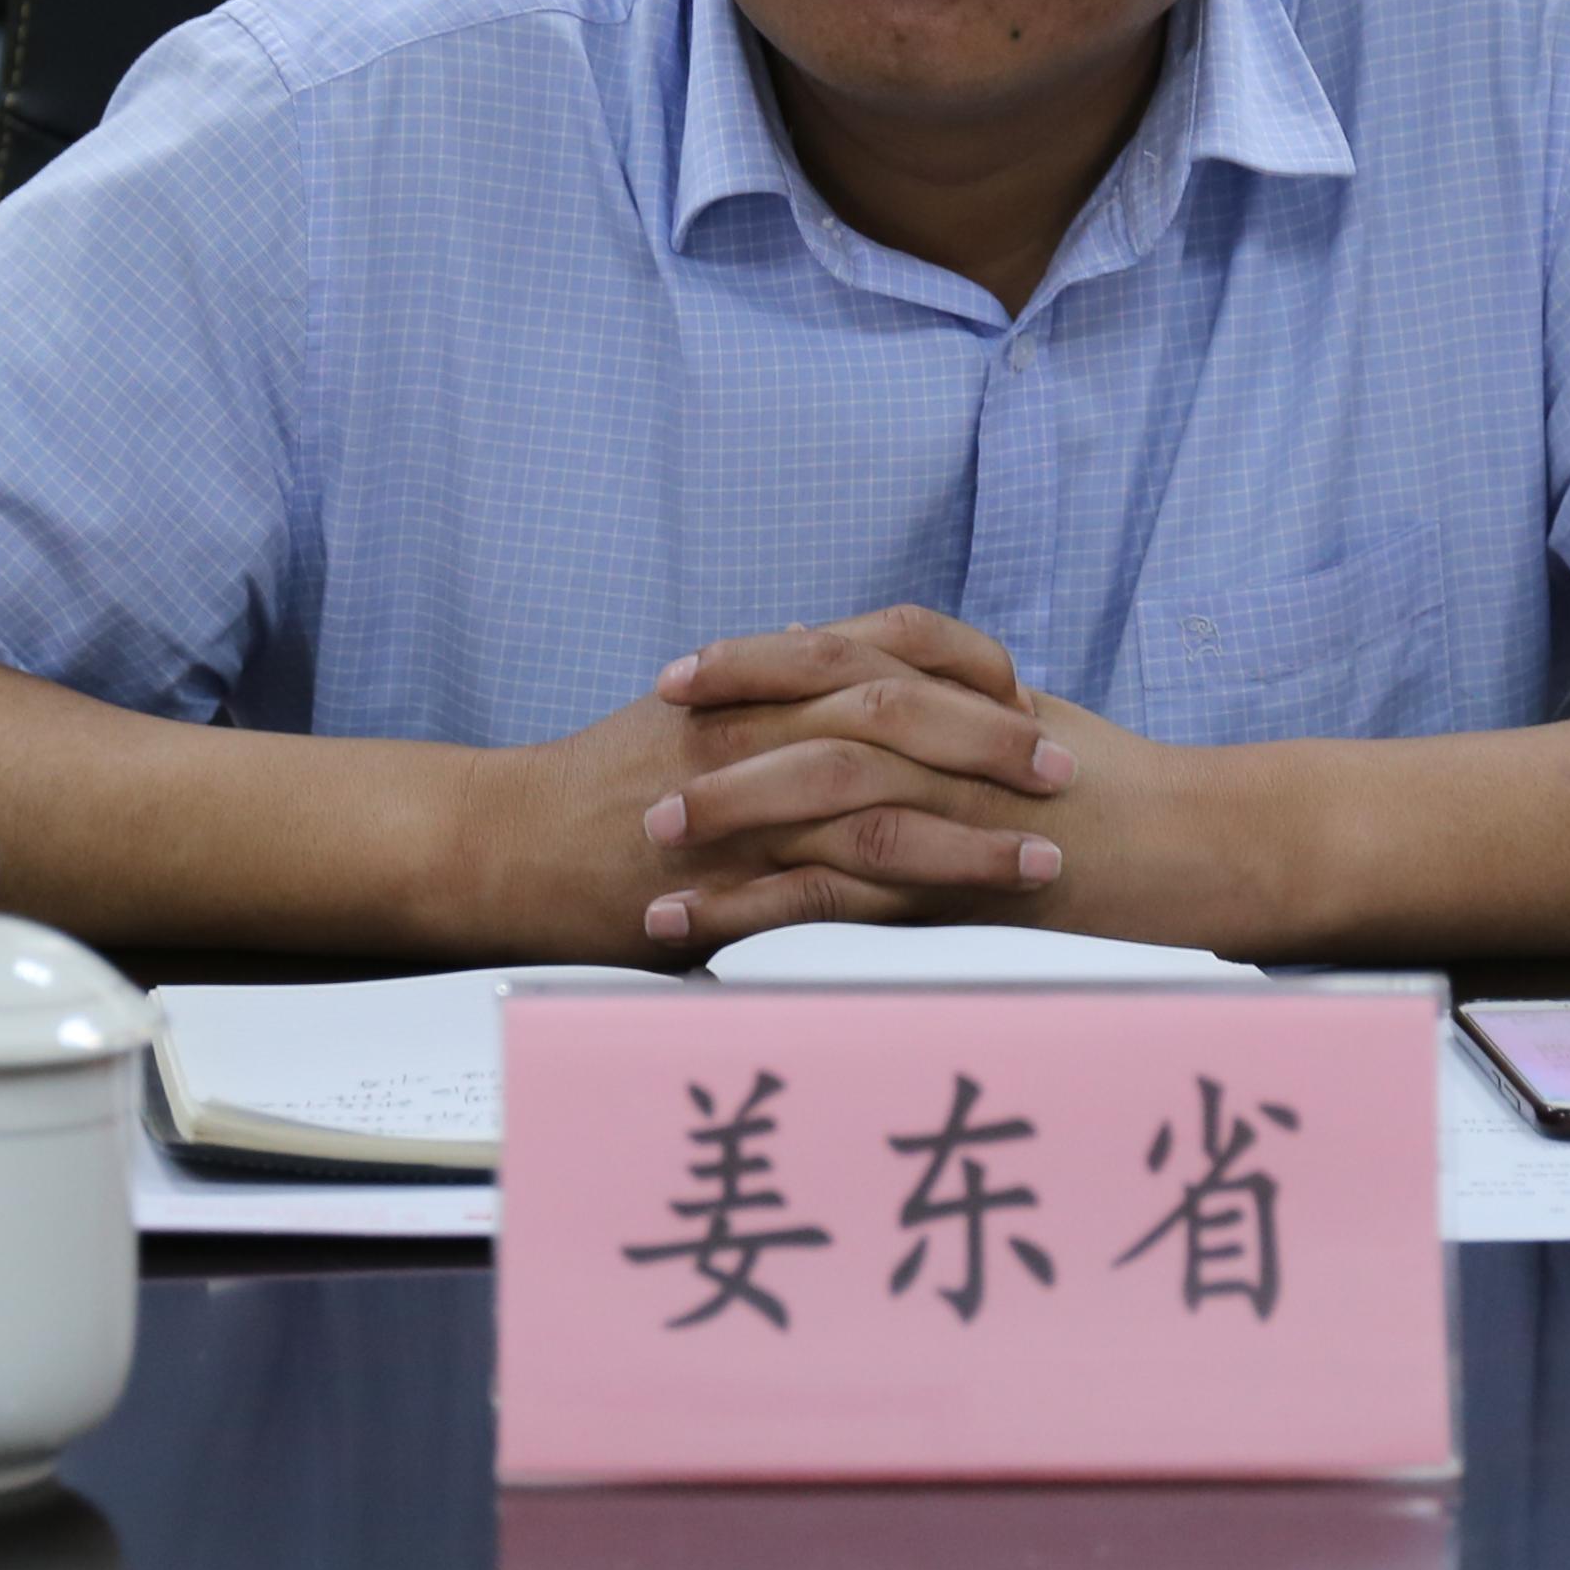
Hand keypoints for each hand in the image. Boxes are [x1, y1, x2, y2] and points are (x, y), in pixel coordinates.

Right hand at [454, 608, 1078, 959]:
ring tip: (1044, 856)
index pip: (885, 644)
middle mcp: (756, 727)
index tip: (1023, 694)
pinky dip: (902, 907)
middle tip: (1063, 770)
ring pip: (880, 804)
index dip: (964, 666)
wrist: (506, 838)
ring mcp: (742, 806)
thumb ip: (763, 681)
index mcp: (757, 680)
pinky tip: (957, 926)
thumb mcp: (686, 708)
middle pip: (900, 715)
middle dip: (992, 743)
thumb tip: (826, 643)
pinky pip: (830, 891)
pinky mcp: (726, 881)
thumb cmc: (597, 778)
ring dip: (973, 832)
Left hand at [646, 671, 1269, 960]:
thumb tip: (863, 673)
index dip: (754, 660)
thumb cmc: (1126, 789)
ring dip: (731, 823)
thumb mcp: (1031, 721)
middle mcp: (954, 744)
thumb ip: (950, 695)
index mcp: (963, 695)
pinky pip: (850, 901)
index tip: (681, 675)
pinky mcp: (964, 893)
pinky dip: (769, 912)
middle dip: (722, 734)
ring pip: (824, 803)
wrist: (1207, 844)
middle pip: (817, 717)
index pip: (841, 655)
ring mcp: (959, 815)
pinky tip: (709, 934)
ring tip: (656, 847)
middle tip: (644, 756)